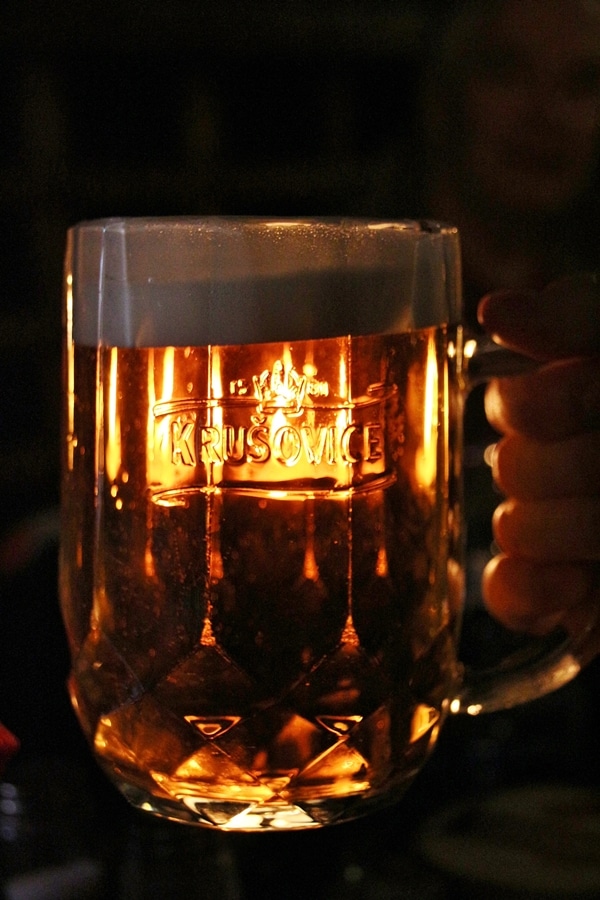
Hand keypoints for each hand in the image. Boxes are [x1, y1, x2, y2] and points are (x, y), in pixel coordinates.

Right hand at [477, 273, 599, 663]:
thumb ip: (581, 319)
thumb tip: (494, 312)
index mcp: (577, 400)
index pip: (513, 402)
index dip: (553, 403)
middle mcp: (563, 459)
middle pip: (513, 465)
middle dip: (579, 468)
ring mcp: (557, 527)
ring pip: (512, 526)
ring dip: (575, 528)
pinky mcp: (559, 590)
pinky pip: (505, 588)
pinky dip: (534, 587)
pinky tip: (577, 581)